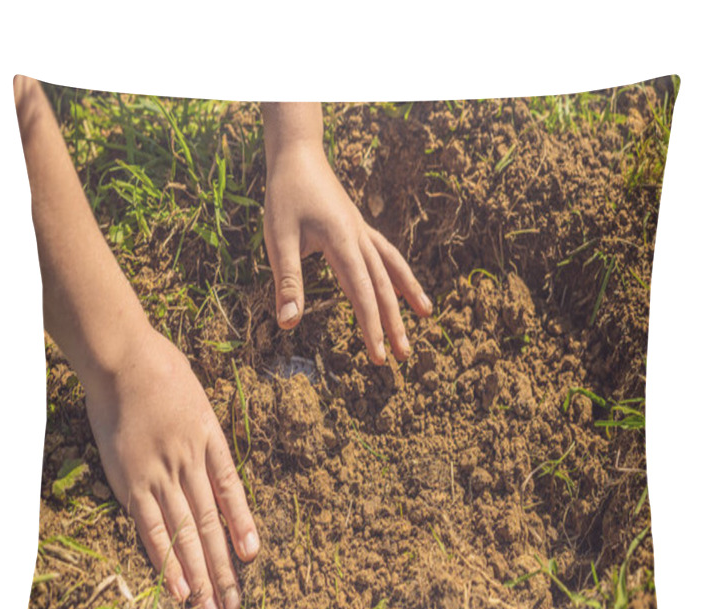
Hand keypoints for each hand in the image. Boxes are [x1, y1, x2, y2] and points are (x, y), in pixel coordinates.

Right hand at [84, 325, 259, 608]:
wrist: (123, 356)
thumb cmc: (160, 371)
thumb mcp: (196, 398)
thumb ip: (203, 434)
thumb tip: (210, 463)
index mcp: (211, 441)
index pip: (231, 493)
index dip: (242, 526)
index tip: (251, 558)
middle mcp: (191, 462)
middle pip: (210, 524)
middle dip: (222, 569)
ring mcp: (160, 473)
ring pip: (186, 534)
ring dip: (199, 576)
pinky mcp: (130, 480)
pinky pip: (150, 528)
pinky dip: (164, 560)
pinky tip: (177, 588)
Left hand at [263, 141, 432, 363]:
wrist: (298, 154)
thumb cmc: (285, 195)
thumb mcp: (278, 239)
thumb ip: (288, 282)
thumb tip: (287, 323)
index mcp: (343, 242)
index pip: (363, 293)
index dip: (372, 327)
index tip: (379, 356)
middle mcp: (360, 238)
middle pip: (383, 286)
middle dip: (394, 323)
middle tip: (403, 356)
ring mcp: (362, 232)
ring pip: (391, 268)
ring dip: (408, 294)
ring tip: (426, 316)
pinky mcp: (358, 228)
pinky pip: (386, 254)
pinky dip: (398, 272)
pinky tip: (403, 285)